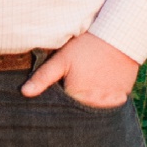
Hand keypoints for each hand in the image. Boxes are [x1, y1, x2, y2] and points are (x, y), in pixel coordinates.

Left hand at [22, 31, 138, 108]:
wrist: (120, 36)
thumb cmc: (88, 46)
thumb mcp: (62, 59)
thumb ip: (43, 78)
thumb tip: (24, 93)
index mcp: (75, 97)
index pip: (63, 108)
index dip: (61, 99)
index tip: (65, 87)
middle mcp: (92, 104)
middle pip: (80, 109)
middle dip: (77, 102)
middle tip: (79, 82)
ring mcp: (108, 102)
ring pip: (95, 108)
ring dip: (92, 101)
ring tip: (92, 83)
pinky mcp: (121, 97)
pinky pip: (111, 105)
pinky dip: (107, 98)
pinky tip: (104, 84)